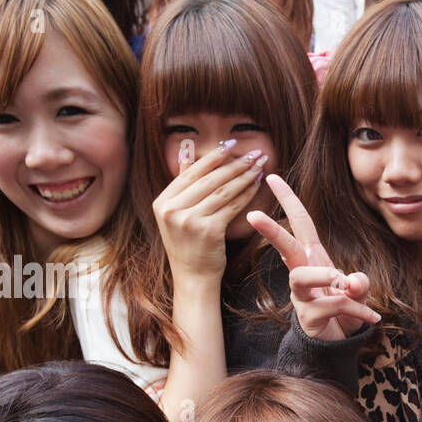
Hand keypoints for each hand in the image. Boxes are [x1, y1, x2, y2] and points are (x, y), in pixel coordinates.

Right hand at [153, 140, 266, 283]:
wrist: (193, 278)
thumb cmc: (189, 246)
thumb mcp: (176, 214)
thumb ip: (182, 184)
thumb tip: (187, 153)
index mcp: (162, 202)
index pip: (191, 172)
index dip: (213, 156)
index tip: (230, 143)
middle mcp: (172, 210)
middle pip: (209, 179)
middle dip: (234, 163)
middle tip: (253, 152)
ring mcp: (189, 220)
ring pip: (222, 190)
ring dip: (244, 175)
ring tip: (259, 164)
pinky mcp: (208, 231)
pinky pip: (232, 206)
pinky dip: (246, 193)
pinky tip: (257, 184)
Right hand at [247, 175, 378, 340]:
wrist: (337, 345)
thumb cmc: (344, 311)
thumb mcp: (357, 293)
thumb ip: (359, 283)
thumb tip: (353, 281)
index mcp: (313, 258)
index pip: (300, 223)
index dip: (288, 200)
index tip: (272, 176)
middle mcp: (303, 274)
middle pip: (285, 248)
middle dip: (271, 232)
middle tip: (254, 216)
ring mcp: (303, 297)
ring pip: (301, 278)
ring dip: (322, 275)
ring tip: (341, 281)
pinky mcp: (309, 318)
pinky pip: (335, 306)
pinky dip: (358, 310)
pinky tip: (374, 316)